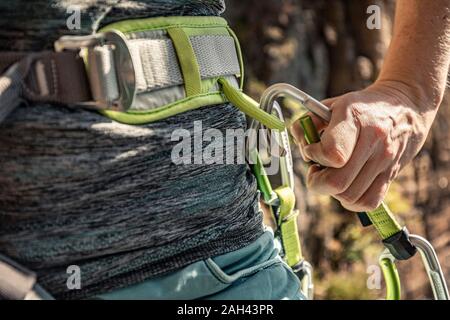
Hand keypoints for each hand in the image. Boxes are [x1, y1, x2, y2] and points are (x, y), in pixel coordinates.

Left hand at [290, 81, 435, 211]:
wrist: (404, 106)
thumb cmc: (360, 107)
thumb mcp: (330, 105)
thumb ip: (306, 124)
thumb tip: (303, 149)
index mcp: (354, 118)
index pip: (331, 154)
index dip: (315, 156)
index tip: (312, 149)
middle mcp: (373, 140)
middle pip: (337, 183)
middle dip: (317, 181)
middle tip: (316, 169)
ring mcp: (385, 160)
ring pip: (350, 197)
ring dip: (333, 191)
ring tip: (332, 174)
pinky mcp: (392, 174)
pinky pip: (368, 202)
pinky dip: (352, 200)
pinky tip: (347, 184)